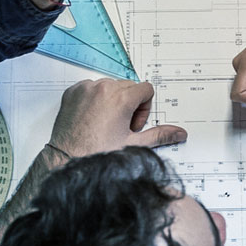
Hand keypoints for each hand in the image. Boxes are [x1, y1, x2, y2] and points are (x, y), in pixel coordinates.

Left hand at [48, 79, 187, 156]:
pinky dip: (95, 99)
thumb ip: (160, 135)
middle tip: (121, 126)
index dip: (144, 108)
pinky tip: (93, 118)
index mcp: (120, 98)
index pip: (146, 89)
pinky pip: (92, 87)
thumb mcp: (133, 144)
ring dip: (113, 100)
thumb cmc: (96, 154)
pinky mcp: (73, 92)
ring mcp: (86, 89)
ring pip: (110, 85)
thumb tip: (179, 133)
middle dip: (130, 104)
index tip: (134, 123)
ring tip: (107, 124)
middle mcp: (103, 88)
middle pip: (129, 86)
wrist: (67, 159)